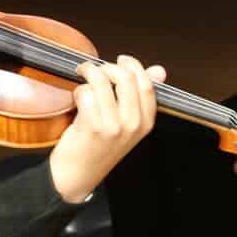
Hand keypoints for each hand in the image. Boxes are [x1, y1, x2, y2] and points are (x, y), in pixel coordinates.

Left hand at [47, 54, 163, 203]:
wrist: (78, 175)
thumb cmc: (100, 147)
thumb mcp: (127, 123)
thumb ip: (142, 95)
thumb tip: (159, 70)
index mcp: (146, 122)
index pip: (146, 84)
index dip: (133, 66)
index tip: (121, 60)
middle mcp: (133, 124)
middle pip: (125, 77)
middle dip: (106, 67)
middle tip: (95, 69)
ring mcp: (113, 126)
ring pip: (102, 81)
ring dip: (88, 74)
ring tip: (83, 78)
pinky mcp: (92, 126)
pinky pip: (85, 93)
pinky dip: (78, 91)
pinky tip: (77, 100)